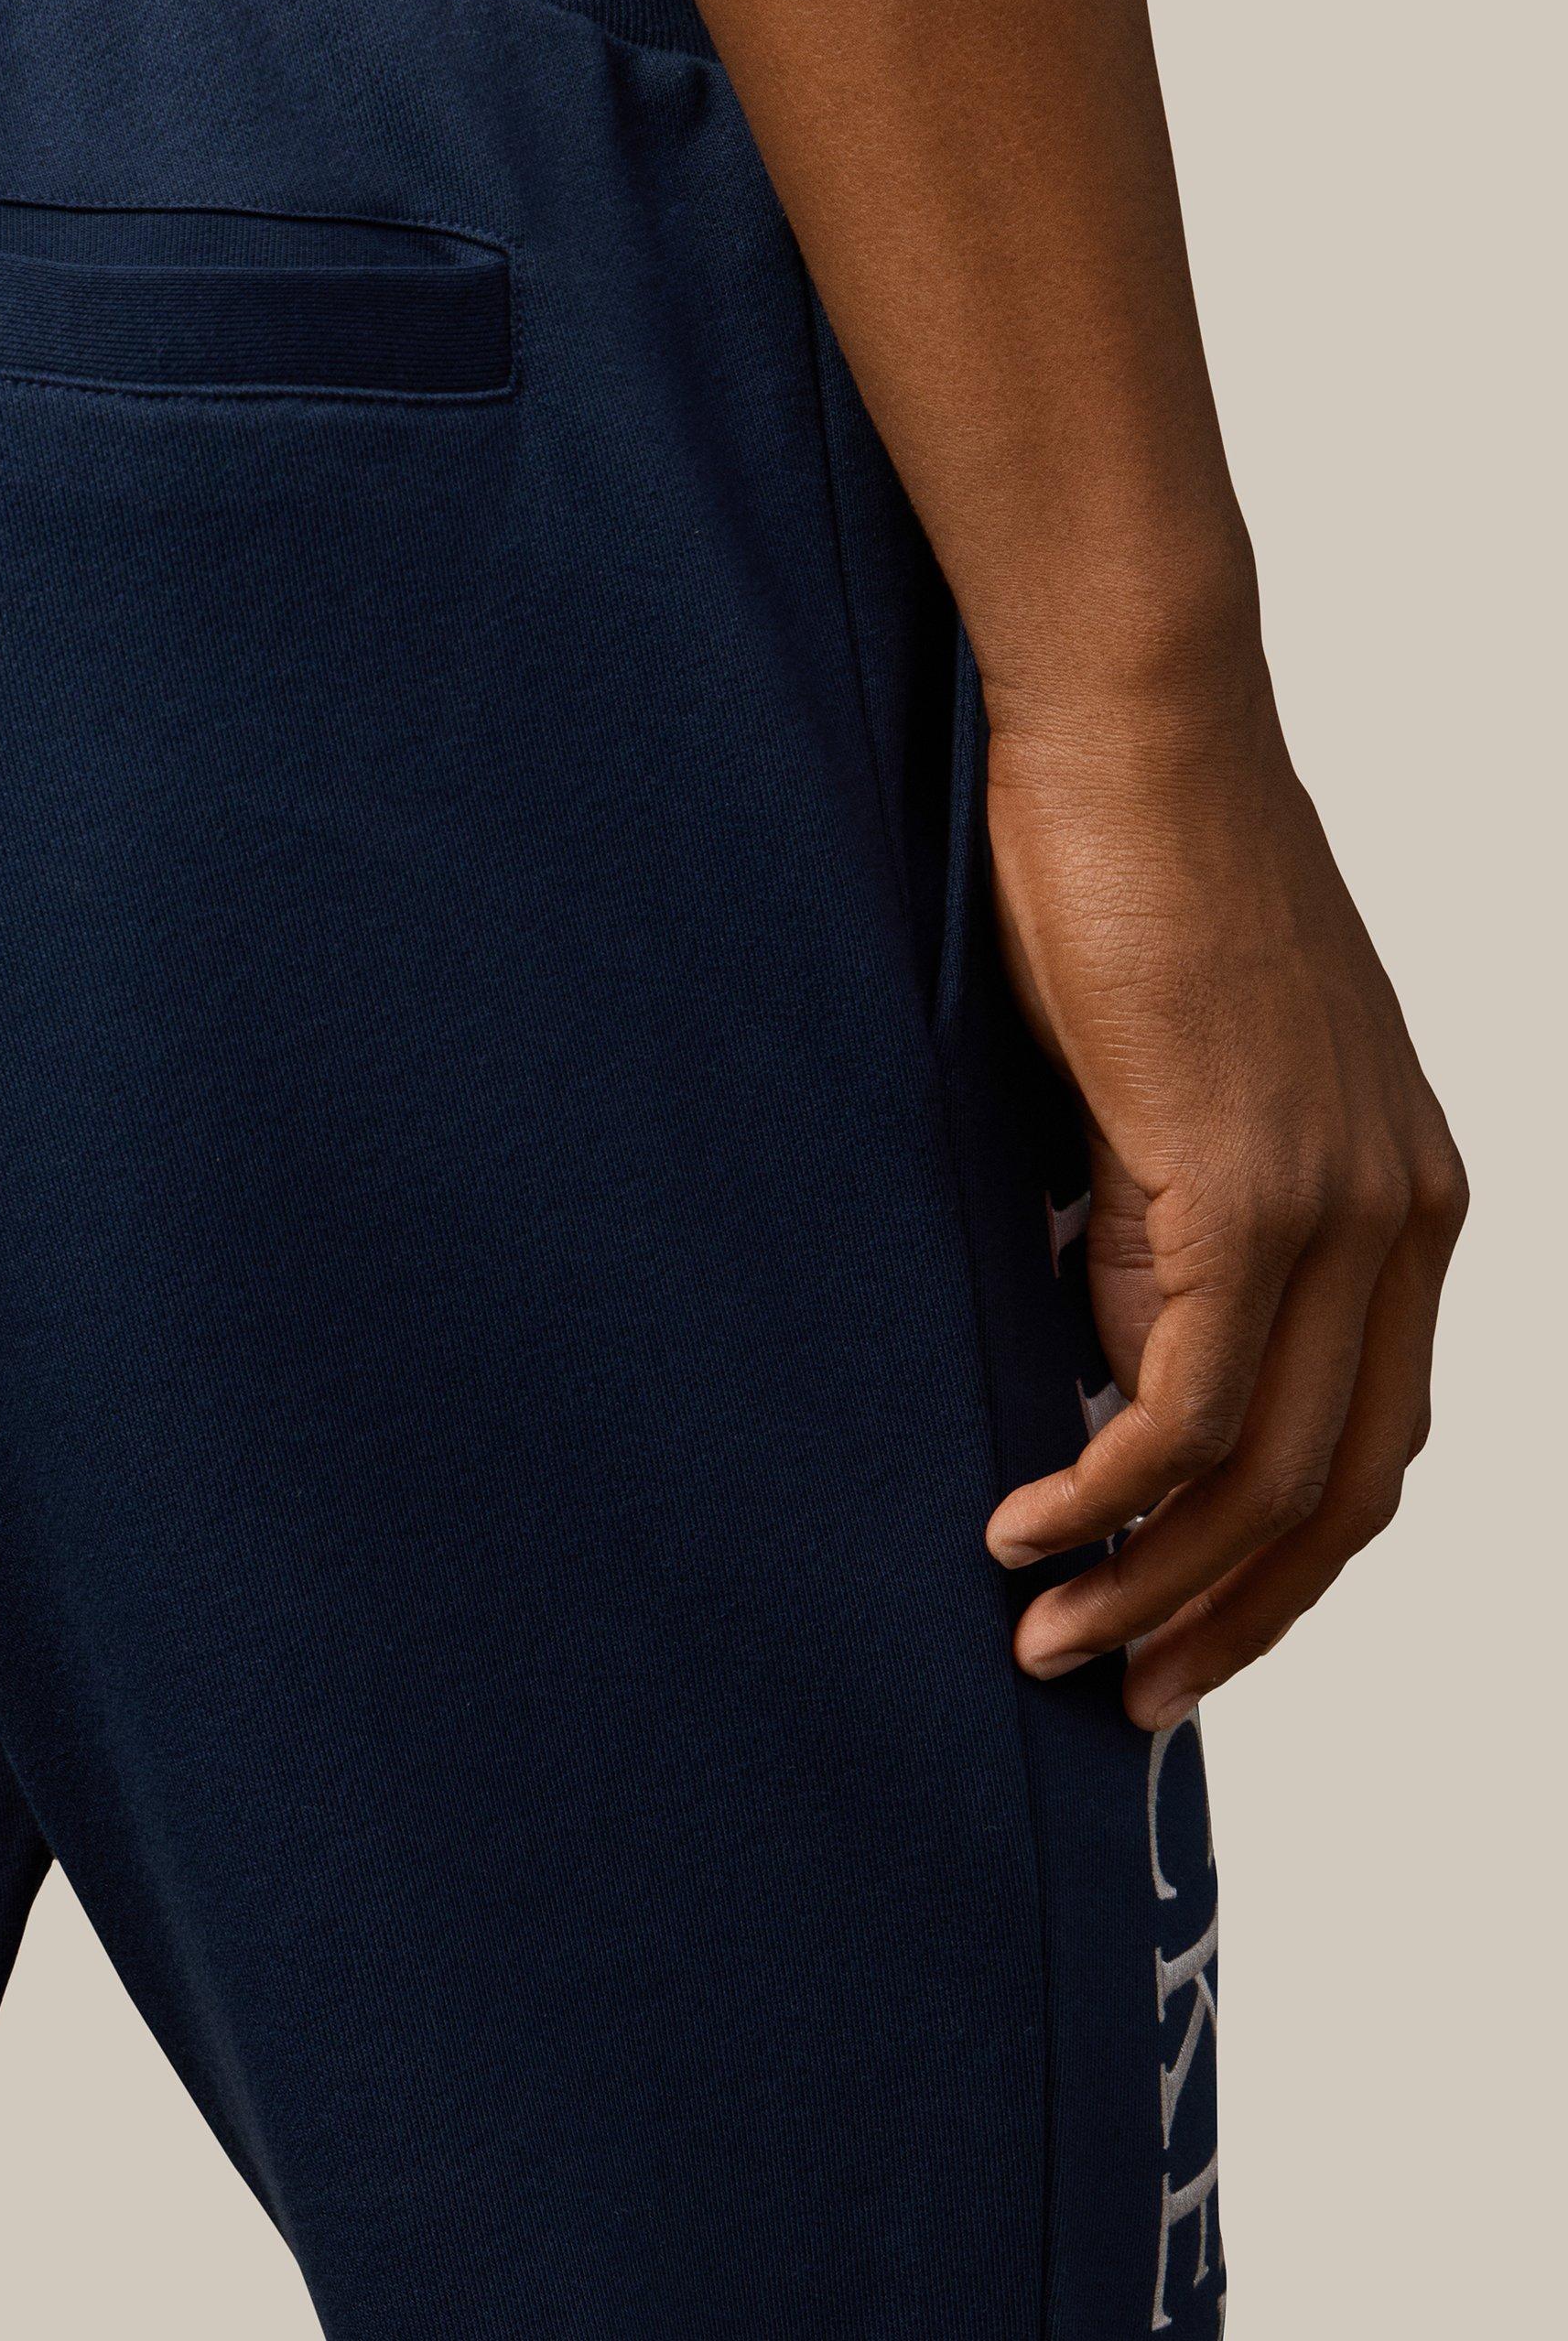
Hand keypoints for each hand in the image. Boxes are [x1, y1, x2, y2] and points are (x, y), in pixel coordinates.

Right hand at [980, 663, 1466, 1730]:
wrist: (1135, 737)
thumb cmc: (1133, 885)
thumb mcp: (1171, 1098)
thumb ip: (1171, 1236)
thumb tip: (1113, 1372)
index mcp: (1408, 1197)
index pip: (1370, 1441)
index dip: (1279, 1568)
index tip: (1182, 1634)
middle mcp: (1407, 1214)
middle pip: (1340, 1491)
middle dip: (1230, 1620)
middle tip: (1120, 1695)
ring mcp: (1342, 1202)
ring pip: (1268, 1471)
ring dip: (1154, 1585)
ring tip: (1047, 1642)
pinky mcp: (1250, 1183)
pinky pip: (1182, 1402)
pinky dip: (1105, 1494)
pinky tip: (1022, 1526)